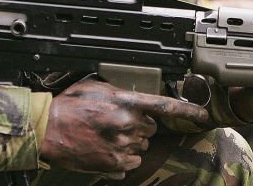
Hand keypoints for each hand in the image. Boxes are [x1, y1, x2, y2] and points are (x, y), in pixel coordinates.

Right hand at [41, 78, 209, 177]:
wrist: (48, 131)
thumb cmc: (68, 107)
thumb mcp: (96, 88)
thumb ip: (121, 94)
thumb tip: (135, 101)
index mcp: (124, 102)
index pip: (164, 105)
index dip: (187, 110)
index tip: (203, 115)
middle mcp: (126, 124)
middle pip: (151, 127)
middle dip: (139, 125)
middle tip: (118, 122)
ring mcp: (122, 146)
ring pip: (142, 146)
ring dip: (131, 142)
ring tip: (108, 136)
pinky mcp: (114, 164)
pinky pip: (132, 162)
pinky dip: (125, 158)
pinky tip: (107, 149)